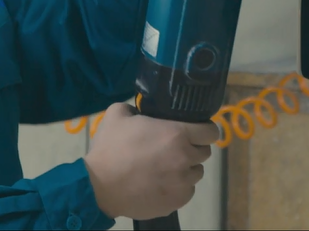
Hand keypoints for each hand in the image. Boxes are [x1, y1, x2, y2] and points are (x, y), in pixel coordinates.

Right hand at [83, 103, 219, 219]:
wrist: (98, 186)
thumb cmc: (109, 149)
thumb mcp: (117, 115)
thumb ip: (134, 107)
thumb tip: (139, 110)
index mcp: (177, 134)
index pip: (210, 131)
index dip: (205, 129)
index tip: (197, 130)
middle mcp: (185, 158)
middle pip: (204, 152)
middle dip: (193, 148)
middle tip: (175, 148)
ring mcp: (182, 182)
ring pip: (196, 173)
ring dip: (186, 169)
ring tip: (167, 168)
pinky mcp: (176, 202)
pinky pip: (187, 191)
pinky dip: (178, 187)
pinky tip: (162, 183)